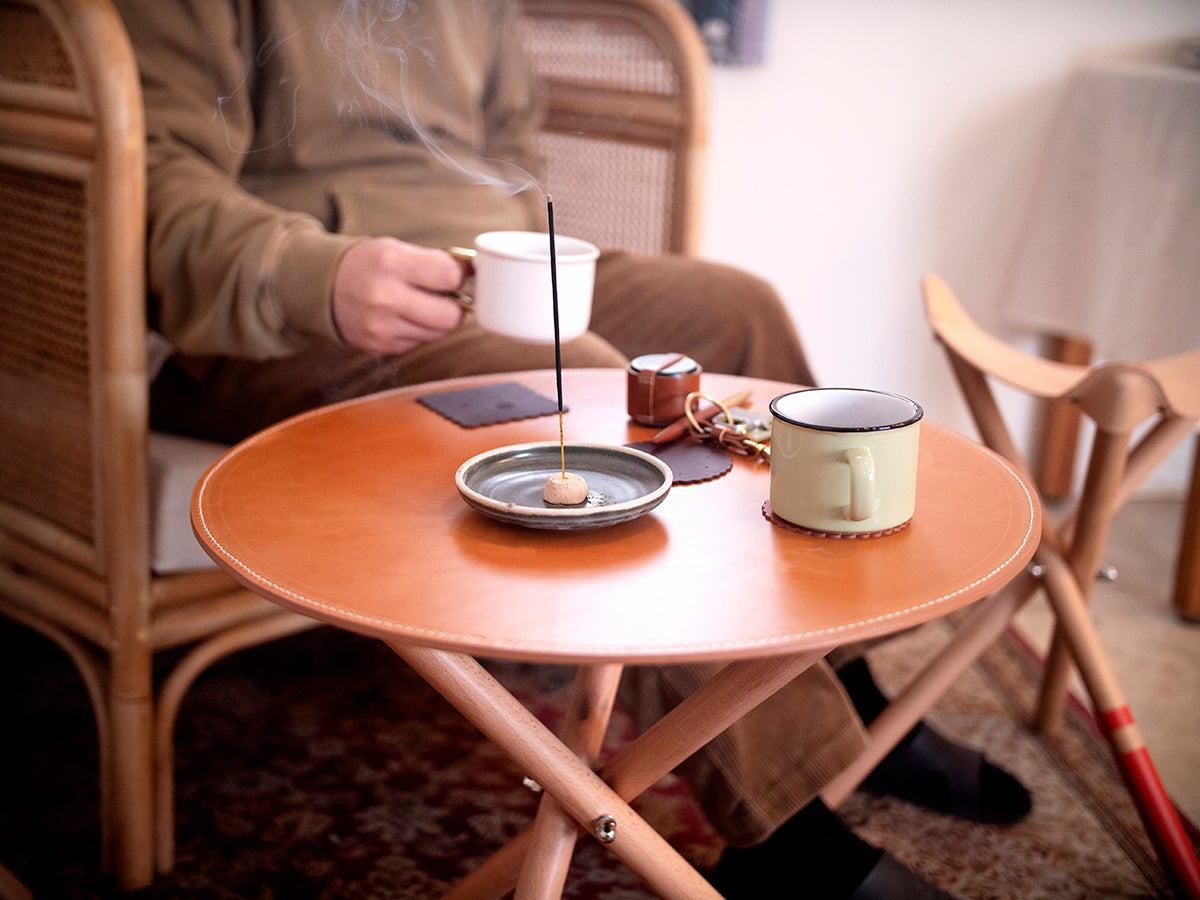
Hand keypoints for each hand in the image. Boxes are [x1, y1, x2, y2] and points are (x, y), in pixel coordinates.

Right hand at [331, 237, 464, 354]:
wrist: (323, 286)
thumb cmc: (368, 263)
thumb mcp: (397, 249)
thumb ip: (436, 261)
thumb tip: (475, 273)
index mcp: (391, 263)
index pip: (450, 276)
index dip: (460, 276)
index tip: (455, 275)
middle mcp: (384, 296)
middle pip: (450, 316)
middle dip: (455, 306)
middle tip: (446, 296)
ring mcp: (380, 325)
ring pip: (437, 333)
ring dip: (437, 320)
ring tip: (420, 304)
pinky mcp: (379, 345)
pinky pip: (418, 343)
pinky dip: (418, 331)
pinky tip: (402, 316)